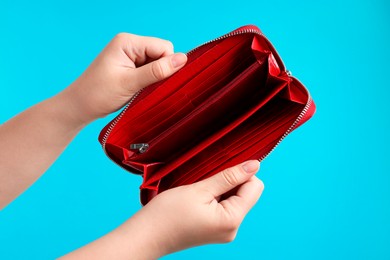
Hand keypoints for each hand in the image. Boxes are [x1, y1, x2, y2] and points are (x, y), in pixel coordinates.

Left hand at [60, 33, 186, 123]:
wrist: (79, 107)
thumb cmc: (98, 94)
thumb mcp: (130, 83)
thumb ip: (157, 71)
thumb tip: (183, 59)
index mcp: (128, 42)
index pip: (164, 47)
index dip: (166, 65)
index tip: (154, 82)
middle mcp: (130, 45)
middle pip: (162, 54)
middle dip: (160, 72)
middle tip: (143, 87)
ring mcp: (130, 56)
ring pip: (158, 64)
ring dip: (153, 79)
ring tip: (137, 90)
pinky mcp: (130, 67)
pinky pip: (150, 71)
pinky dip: (149, 82)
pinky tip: (138, 90)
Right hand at [61, 160, 262, 258]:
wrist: (147, 235)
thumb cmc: (167, 214)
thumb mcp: (200, 189)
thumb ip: (229, 177)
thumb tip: (254, 165)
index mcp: (232, 220)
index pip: (254, 187)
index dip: (241, 174)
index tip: (222, 169)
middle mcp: (232, 229)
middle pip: (246, 194)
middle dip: (230, 182)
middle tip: (206, 182)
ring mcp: (224, 231)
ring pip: (234, 199)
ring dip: (220, 189)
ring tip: (199, 192)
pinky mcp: (215, 229)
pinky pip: (224, 207)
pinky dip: (214, 197)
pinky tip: (198, 198)